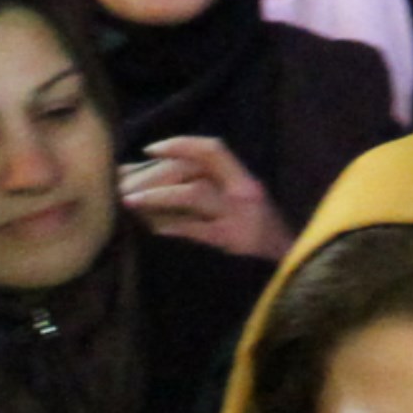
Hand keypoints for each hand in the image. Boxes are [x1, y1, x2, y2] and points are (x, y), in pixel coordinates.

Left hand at [124, 135, 289, 263]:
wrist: (291, 267)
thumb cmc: (261, 236)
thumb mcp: (242, 207)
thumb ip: (214, 191)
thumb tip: (160, 180)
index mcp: (243, 180)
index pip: (211, 149)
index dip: (180, 144)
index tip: (149, 149)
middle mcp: (242, 192)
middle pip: (194, 169)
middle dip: (154, 173)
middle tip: (122, 183)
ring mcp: (238, 216)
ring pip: (195, 193)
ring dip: (158, 194)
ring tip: (129, 201)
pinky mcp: (232, 240)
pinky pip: (197, 229)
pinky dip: (172, 225)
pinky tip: (151, 228)